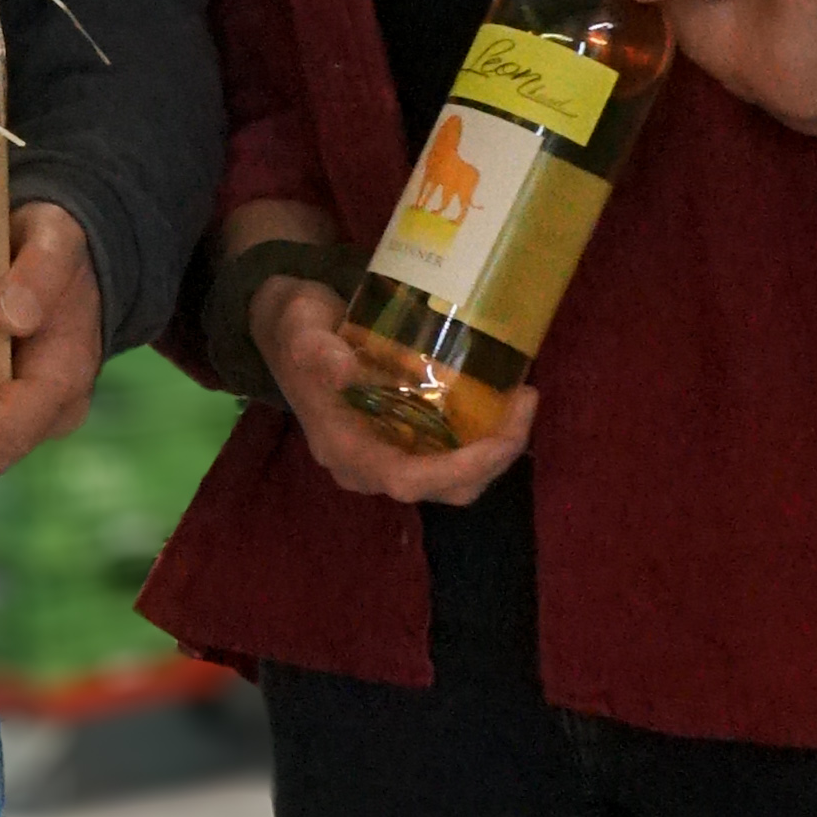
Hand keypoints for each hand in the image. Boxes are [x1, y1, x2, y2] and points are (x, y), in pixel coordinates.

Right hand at [258, 278, 537, 507]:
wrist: (291, 331)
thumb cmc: (297, 330)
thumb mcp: (300, 329)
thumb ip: (316, 351)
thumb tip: (344, 372)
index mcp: (344, 449)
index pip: (407, 481)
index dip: (459, 469)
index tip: (502, 437)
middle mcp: (370, 465)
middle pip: (445, 487)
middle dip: (494, 457)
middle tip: (525, 401)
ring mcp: (391, 455)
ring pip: (456, 478)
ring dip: (497, 448)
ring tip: (522, 398)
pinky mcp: (407, 441)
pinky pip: (455, 455)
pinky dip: (485, 436)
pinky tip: (502, 398)